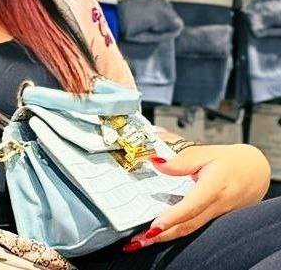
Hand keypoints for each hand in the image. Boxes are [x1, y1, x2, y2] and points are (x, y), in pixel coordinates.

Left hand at [122, 144, 270, 252]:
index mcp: (214, 188)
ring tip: (144, 241)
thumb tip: (158, 162)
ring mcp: (216, 215)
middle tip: (139, 241)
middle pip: (187, 225)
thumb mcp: (206, 153)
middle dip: (162, 235)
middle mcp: (216, 206)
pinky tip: (162, 233)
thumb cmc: (231, 161)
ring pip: (190, 229)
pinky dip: (177, 232)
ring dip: (166, 237)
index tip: (155, 226)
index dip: (172, 217)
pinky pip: (194, 227)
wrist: (256, 171)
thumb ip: (181, 160)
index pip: (191, 206)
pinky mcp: (214, 218)